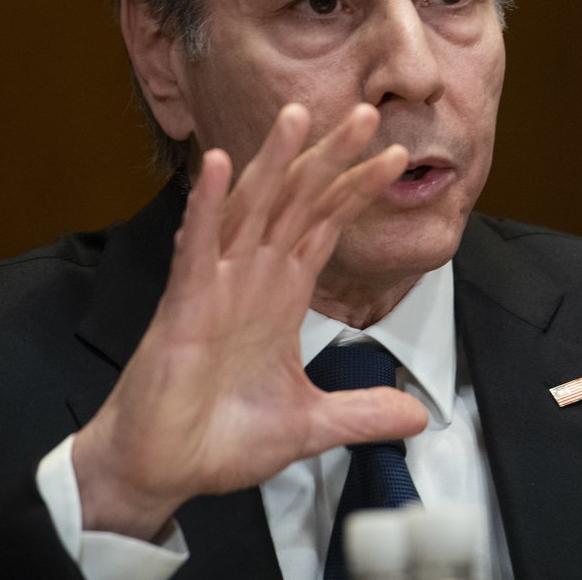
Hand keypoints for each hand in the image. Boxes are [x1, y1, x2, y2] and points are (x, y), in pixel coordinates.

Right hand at [72, 103, 429, 539]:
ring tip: (296, 114)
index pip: (325, 225)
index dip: (356, 189)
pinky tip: (220, 166)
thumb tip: (418, 414)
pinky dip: (207, 205)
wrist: (163, 469)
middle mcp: (252, 277)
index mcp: (281, 294)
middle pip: (296, 201)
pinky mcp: (185, 304)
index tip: (394, 156)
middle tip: (364, 112)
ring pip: (250, 209)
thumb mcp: (308, 424)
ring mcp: (217, 285)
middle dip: (328, 156)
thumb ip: (361, 413)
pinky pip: (196, 246)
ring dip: (273, 160)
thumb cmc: (219, 436)